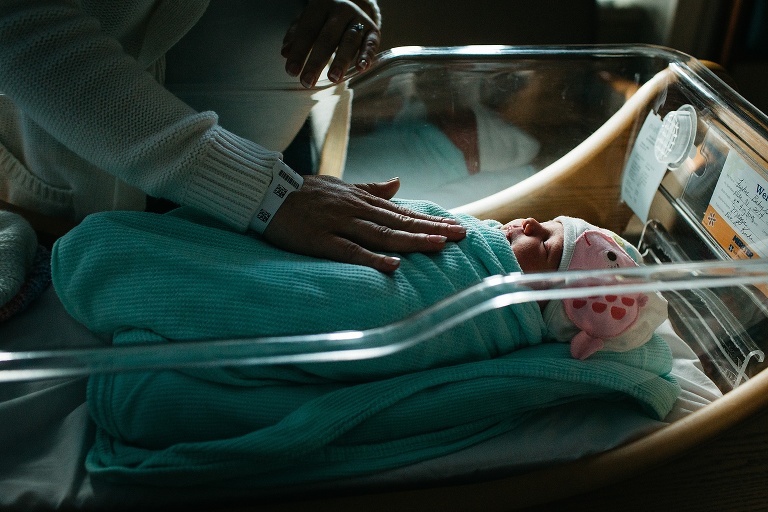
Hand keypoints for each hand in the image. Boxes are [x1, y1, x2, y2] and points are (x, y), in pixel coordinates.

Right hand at [262, 176, 466, 271]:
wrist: (266, 192)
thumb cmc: (304, 192)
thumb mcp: (341, 185)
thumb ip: (370, 188)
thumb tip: (397, 183)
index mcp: (361, 200)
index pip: (402, 211)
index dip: (429, 220)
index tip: (455, 227)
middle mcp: (355, 210)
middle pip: (399, 222)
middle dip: (431, 230)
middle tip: (460, 237)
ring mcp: (339, 224)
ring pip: (381, 234)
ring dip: (411, 241)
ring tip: (438, 246)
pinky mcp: (321, 240)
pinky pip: (350, 251)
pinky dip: (372, 258)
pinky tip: (394, 265)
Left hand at [282, 0, 380, 87]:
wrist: (351, 4)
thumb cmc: (324, 19)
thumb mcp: (308, 22)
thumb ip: (296, 36)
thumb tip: (285, 53)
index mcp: (321, 7)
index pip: (307, 31)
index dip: (299, 52)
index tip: (292, 71)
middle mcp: (341, 11)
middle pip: (327, 38)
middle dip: (316, 61)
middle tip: (307, 81)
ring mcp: (359, 19)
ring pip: (350, 40)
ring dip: (341, 60)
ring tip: (333, 78)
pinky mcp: (373, 30)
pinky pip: (371, 43)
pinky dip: (367, 55)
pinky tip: (361, 68)